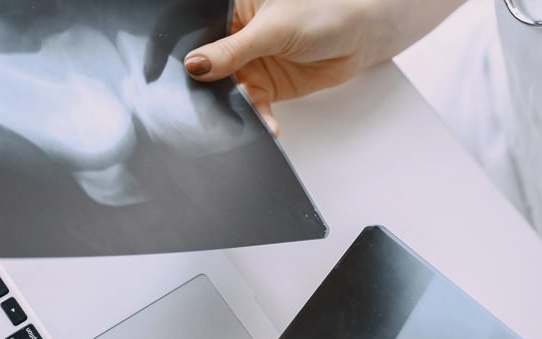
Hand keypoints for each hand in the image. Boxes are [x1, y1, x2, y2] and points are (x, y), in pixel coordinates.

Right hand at [183, 0, 463, 133]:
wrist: (363, 35)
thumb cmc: (327, 12)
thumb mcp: (274, 29)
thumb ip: (233, 50)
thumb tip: (195, 65)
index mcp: (233, 9)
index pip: (199, 31)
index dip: (187, 51)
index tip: (179, 71)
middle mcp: (237, 36)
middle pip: (209, 64)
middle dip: (205, 84)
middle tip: (201, 100)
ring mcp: (250, 62)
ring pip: (228, 89)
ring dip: (231, 106)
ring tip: (236, 118)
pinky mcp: (265, 85)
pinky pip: (253, 106)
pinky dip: (258, 118)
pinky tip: (266, 125)